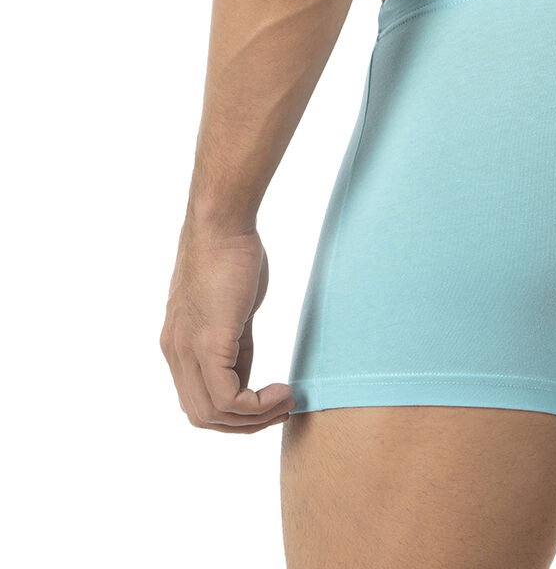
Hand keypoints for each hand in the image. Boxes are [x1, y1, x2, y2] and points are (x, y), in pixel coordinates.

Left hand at [160, 220, 295, 431]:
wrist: (221, 223)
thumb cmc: (231, 255)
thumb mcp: (232, 310)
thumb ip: (234, 345)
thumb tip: (244, 377)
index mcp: (178, 346)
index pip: (197, 401)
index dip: (232, 413)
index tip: (267, 403)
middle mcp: (176, 354)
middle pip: (202, 417)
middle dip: (244, 425)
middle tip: (281, 410)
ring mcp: (188, 351)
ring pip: (213, 414)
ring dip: (255, 419)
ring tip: (287, 402)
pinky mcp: (208, 343)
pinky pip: (228, 398)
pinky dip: (257, 405)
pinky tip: (282, 390)